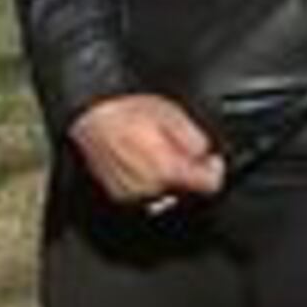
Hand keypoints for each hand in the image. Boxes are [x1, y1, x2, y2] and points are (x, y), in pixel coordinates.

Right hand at [69, 94, 225, 206]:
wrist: (92, 116)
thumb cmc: (126, 112)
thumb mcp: (172, 115)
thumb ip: (195, 139)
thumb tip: (205, 154)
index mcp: (168, 169)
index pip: (210, 185)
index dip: (214, 169)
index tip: (211, 159)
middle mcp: (151, 188)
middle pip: (187, 189)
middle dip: (187, 170)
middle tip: (176, 146)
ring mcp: (134, 194)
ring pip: (166, 193)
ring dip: (168, 177)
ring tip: (155, 150)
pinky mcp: (120, 194)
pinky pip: (145, 194)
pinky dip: (148, 181)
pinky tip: (140, 160)